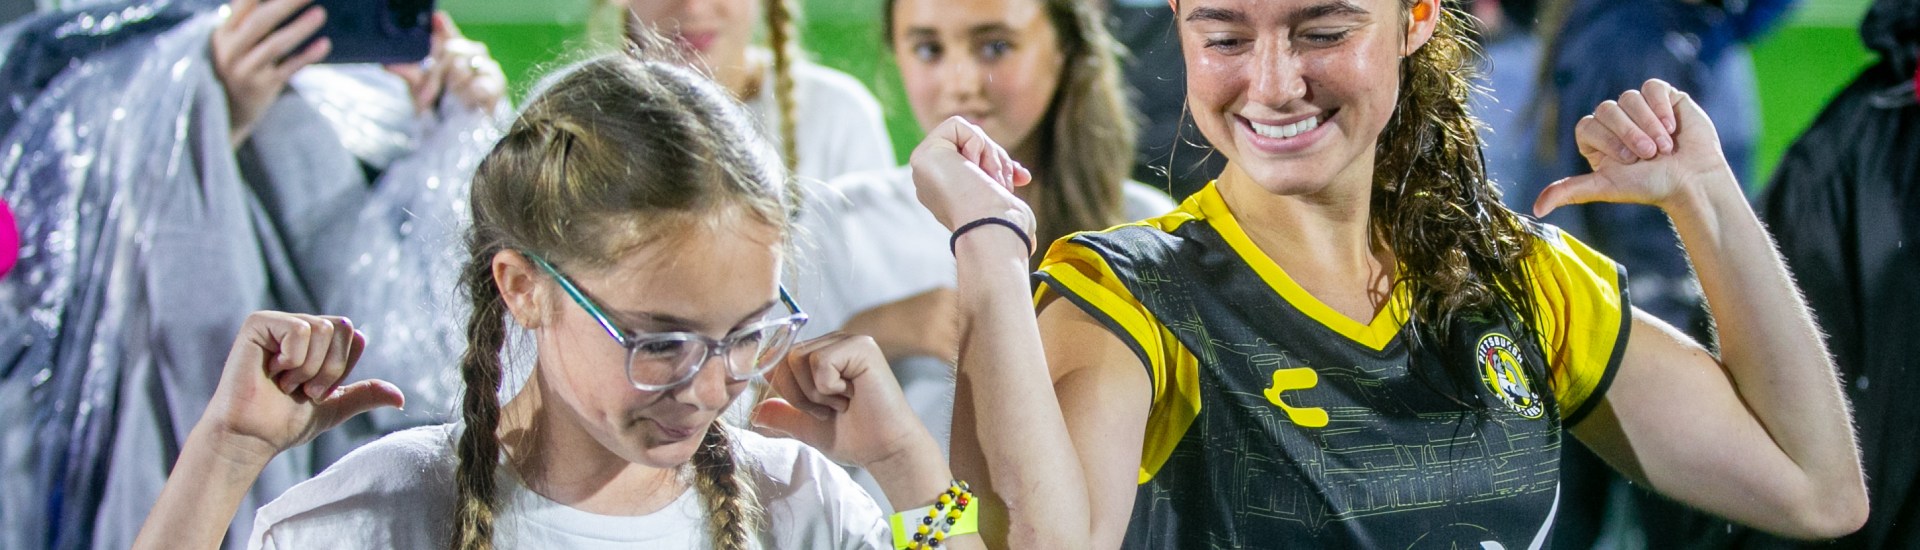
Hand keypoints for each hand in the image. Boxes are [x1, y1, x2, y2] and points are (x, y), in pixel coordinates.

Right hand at [200, 312, 404, 467]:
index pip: (355, 338)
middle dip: (331, 369)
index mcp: (319, 343)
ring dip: (309, 368)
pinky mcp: (258, 323)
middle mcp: (301, 328)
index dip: (341, 370)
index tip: (317, 391)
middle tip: (303, 389)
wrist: (252, 437)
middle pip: (345, 327)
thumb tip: (400, 397)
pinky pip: (300, 329)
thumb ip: (364, 394)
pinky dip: (293, 359)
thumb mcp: (333, 407)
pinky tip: (272, 371)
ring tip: (285, 383)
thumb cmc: (284, 422)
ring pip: (324, 329)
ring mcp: (279, 323)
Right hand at [212, 0, 330, 146]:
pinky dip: (307, 56)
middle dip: (286, 4)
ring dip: (299, 28)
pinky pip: (288, 69)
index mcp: (224, 33)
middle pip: (261, 22)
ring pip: (275, 46)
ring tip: (321, 13)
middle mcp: (231, 50)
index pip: (243, 5)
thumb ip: (247, 19)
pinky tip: (325, 44)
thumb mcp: (232, 41)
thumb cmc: (236, 65)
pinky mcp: (263, 88)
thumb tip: (267, 0)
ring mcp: (246, 70)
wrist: (226, 111)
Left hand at [385, 13, 505, 114]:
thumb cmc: (438, 104)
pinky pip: (480, 84)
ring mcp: (485, 66)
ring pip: (464, 66)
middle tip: (425, 95)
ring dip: (452, 85)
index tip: (435, 20)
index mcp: (450, 49)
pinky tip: (464, 102)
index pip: (446, 31)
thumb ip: (407, 73)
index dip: (442, 26)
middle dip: (435, 74)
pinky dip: (468, 94)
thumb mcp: (418, 87)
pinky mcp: (496, 84)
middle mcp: (469, 52)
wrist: (456, 130)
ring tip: (449, 98)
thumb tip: (387, 64)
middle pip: (452, 49)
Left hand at [750, 334, 938, 469]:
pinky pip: (820, 362)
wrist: (886, 450)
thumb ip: (782, 415)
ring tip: (840, 404)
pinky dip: (828, 388)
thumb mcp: (807, 427)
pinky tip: (851, 396)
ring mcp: (848, 341)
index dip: (785, 389)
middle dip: (798, 395)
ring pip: (798, 359)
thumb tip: (754, 413)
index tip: (815, 411)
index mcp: (821, 355)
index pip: (778, 360)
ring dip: (813, 393)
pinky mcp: (861, 346)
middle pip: (784, 358)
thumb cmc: (855, 437)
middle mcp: (834, 342)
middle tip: (828, 411)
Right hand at [908, 116, 1035, 237]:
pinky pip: (956, 125)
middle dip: (997, 158)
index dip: (1000, 164)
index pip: (975, 162)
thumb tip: (1022, 176)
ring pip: (966, 135)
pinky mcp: (922, 155)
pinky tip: (972, 167)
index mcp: (948, 197)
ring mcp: (923, 171)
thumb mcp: (1005, 197)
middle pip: (971, 146)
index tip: (1023, 178)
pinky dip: (975, 142)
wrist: (994, 226)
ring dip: (989, 153)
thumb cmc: (1005, 223)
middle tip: (1005, 181)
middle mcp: (931, 185)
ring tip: (992, 179)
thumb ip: (1001, 182)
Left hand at [1534, 78, 1735, 217]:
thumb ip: (1570, 191)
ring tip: (1664, 147)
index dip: (1607, 140)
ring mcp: (1638, 107)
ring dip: (1648, 125)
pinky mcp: (1663, 96)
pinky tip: (1672, 127)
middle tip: (1648, 155)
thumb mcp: (1605, 187)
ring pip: (1629, 98)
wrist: (1692, 179)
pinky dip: (1660, 107)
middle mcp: (1614, 120)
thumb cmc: (1649, 185)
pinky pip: (1652, 88)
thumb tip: (1536, 209)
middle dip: (1629, 134)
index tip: (1628, 161)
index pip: (1586, 126)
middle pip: (1607, 110)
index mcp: (1596, 139)